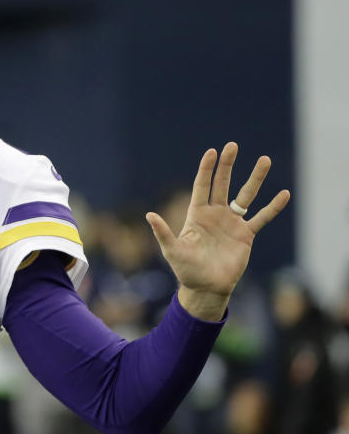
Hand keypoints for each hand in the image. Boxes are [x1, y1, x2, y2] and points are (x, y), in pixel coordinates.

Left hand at [145, 142, 289, 320]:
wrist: (206, 287)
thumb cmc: (186, 269)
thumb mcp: (173, 250)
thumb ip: (163, 232)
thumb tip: (149, 215)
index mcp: (197, 214)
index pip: (202, 186)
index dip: (207, 169)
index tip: (212, 151)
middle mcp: (215, 214)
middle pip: (222, 184)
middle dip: (227, 165)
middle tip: (232, 145)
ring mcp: (232, 223)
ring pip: (245, 196)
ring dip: (255, 178)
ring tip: (265, 160)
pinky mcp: (246, 235)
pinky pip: (262, 218)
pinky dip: (273, 207)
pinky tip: (284, 194)